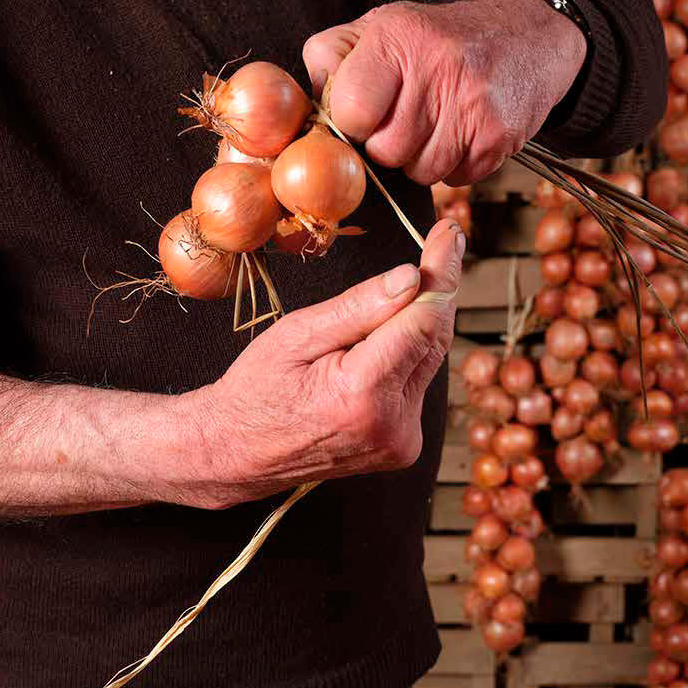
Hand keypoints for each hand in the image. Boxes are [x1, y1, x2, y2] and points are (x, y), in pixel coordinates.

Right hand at [190, 219, 462, 507]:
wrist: (239, 453)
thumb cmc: (256, 390)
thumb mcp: (295, 335)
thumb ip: (357, 307)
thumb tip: (412, 277)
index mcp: (361, 394)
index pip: (423, 319)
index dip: (442, 271)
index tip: (448, 234)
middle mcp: (391, 423)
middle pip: (435, 338)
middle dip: (438, 288)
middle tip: (442, 242)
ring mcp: (400, 442)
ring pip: (430, 361)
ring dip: (420, 323)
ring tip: (391, 300)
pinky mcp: (402, 447)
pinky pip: (417, 385)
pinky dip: (407, 356)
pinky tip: (378, 347)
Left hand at [303, 0, 586, 185]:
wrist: (527, 38)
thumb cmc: (436, 40)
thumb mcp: (380, 28)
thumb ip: (331, 60)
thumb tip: (309, 108)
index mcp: (396, 38)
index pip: (351, 112)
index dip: (354, 123)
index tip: (366, 114)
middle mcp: (437, 69)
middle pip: (386, 152)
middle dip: (389, 146)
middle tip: (405, 120)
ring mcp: (472, 107)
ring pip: (420, 173)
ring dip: (420, 160)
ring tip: (435, 124)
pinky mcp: (498, 138)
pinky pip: (454, 180)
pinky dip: (453, 166)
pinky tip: (461, 134)